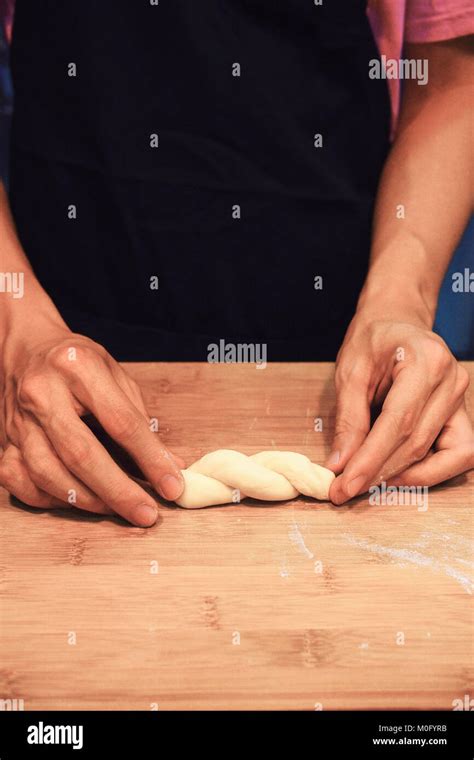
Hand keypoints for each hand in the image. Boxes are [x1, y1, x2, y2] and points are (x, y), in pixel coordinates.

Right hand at [0, 323, 184, 525]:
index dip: (149, 458)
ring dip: (88, 500)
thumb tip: (171, 465)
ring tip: (118, 509)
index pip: (120, 421)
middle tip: (147, 513)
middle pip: (81, 453)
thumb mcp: (115, 375)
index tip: (172, 485)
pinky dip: (51, 498)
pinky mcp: (3, 441)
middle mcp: (42, 393)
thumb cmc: (76, 362)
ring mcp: (18, 420)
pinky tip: (77, 500)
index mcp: (78, 368)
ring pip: (47, 473)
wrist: (25, 349)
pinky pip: (20, 482)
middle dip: (118, 491)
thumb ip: (140, 420)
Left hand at [327, 315, 472, 503]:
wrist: (398, 321)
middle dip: (381, 473)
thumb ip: (348, 419)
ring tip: (370, 481)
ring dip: (406, 477)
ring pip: (444, 456)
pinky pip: (458, 453)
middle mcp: (452, 380)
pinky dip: (430, 470)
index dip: (371, 460)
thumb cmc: (373, 339)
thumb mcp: (350, 371)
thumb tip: (341, 465)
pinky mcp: (463, 414)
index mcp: (426, 361)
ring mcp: (462, 398)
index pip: (399, 423)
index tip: (344, 486)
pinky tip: (398, 471)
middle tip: (346, 491)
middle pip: (419, 444)